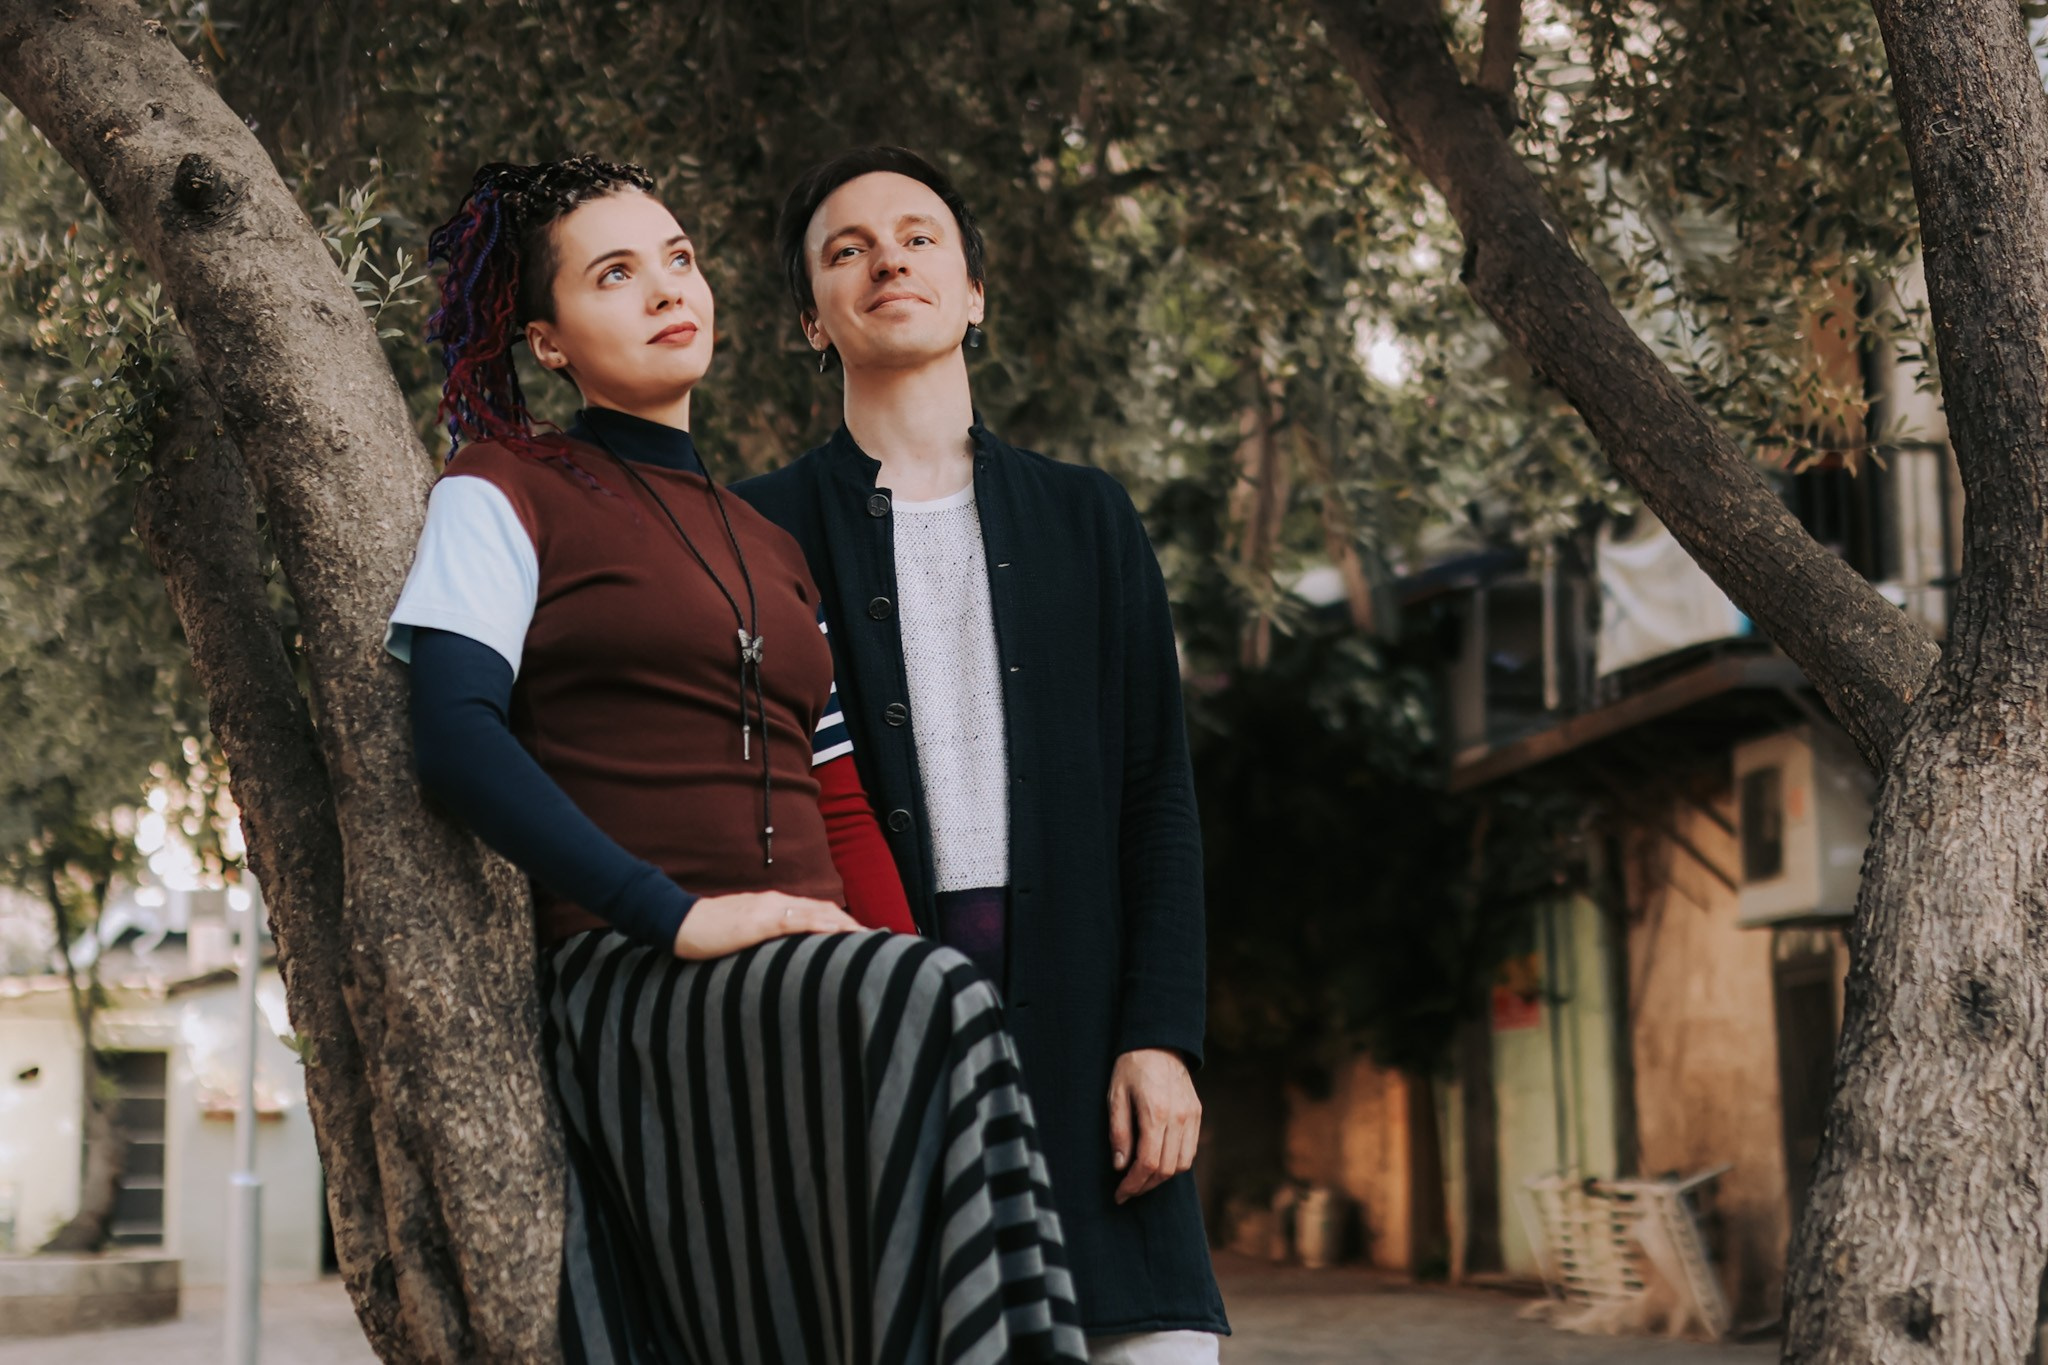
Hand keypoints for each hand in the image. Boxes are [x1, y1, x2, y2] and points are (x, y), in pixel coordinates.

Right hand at [673, 891, 861, 959]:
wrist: (677, 922)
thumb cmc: (706, 933)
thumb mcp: (741, 935)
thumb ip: (764, 941)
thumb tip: (783, 958)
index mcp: (773, 905)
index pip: (815, 910)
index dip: (841, 921)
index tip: (862, 936)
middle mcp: (775, 902)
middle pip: (823, 909)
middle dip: (850, 924)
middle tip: (875, 940)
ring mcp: (768, 909)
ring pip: (815, 912)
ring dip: (844, 924)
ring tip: (866, 939)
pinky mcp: (758, 920)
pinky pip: (795, 921)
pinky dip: (820, 925)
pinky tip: (836, 933)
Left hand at [1107, 1048, 1200, 1204]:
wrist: (1159, 1042)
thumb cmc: (1131, 1067)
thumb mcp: (1115, 1096)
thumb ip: (1119, 1132)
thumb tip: (1121, 1166)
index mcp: (1156, 1113)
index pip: (1148, 1163)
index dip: (1133, 1184)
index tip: (1119, 1194)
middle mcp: (1179, 1117)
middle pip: (1166, 1169)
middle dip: (1145, 1186)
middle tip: (1127, 1190)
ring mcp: (1191, 1116)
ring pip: (1181, 1164)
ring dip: (1161, 1178)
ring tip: (1141, 1179)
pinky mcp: (1197, 1114)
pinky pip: (1190, 1150)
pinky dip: (1174, 1163)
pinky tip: (1158, 1162)